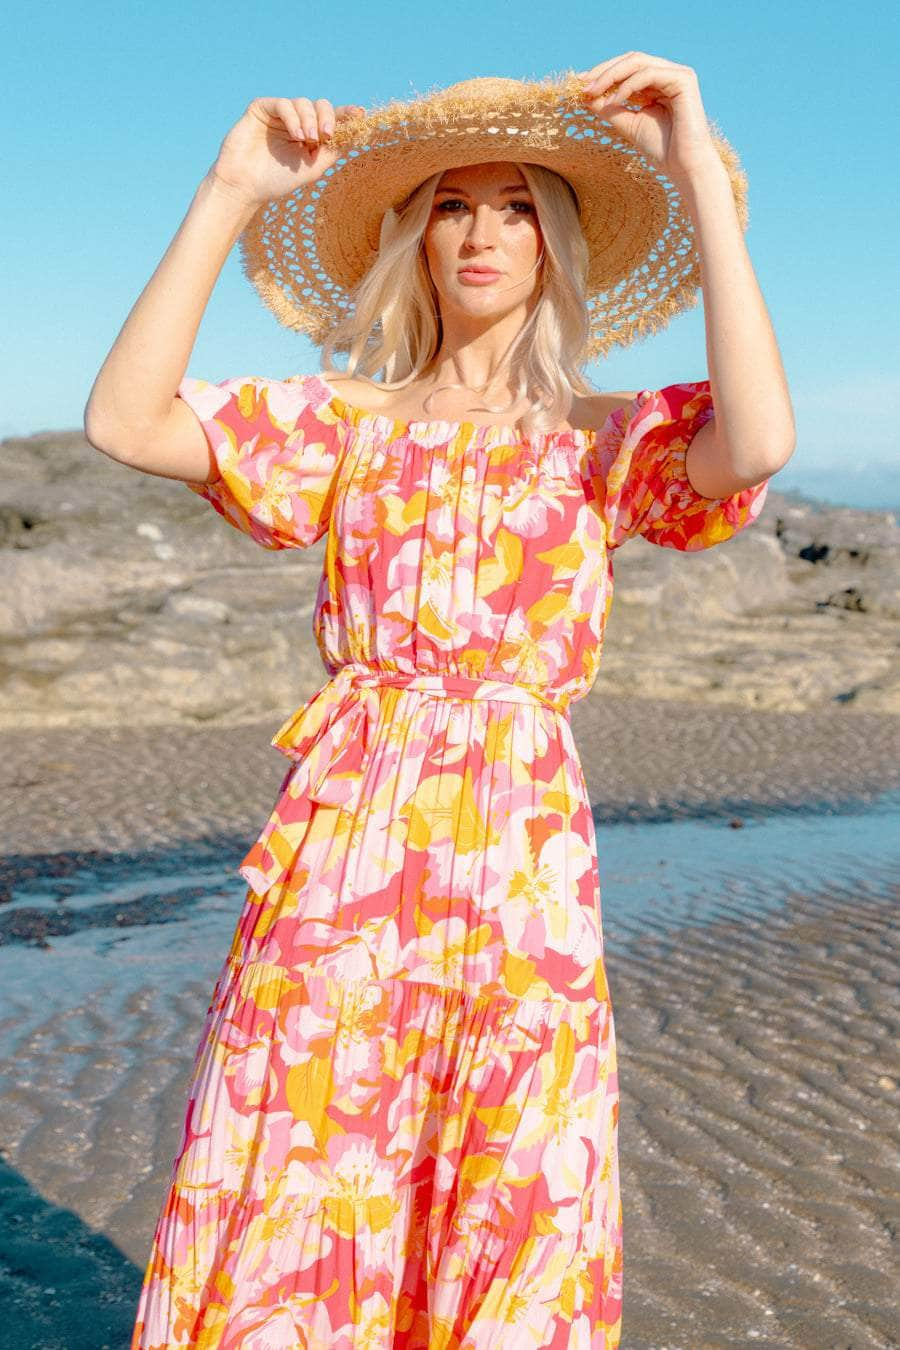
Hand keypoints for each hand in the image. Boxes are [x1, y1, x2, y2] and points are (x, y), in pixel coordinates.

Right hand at [209, 96, 365, 207]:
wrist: (245, 186)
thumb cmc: (276, 181)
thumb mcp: (312, 169)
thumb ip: (332, 152)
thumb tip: (354, 134)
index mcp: (309, 135)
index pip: (331, 120)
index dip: (345, 115)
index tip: (359, 114)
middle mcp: (296, 122)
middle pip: (320, 106)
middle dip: (327, 117)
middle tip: (327, 135)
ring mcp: (279, 114)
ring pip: (303, 103)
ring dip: (309, 120)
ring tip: (307, 140)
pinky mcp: (262, 108)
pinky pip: (283, 103)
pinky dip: (293, 117)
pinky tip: (295, 134)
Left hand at [575, 53, 720, 183]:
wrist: (685, 167)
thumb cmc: (661, 150)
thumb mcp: (628, 125)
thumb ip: (610, 109)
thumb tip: (586, 96)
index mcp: (657, 84)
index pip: (627, 68)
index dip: (603, 73)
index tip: (581, 86)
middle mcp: (669, 74)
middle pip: (631, 59)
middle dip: (604, 71)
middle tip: (584, 86)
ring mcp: (678, 75)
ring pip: (638, 62)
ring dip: (612, 75)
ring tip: (594, 92)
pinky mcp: (684, 80)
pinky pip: (649, 74)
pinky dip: (628, 86)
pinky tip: (614, 101)